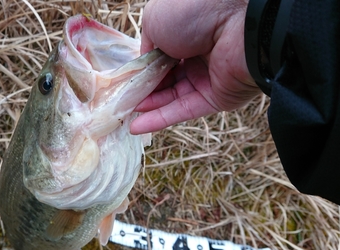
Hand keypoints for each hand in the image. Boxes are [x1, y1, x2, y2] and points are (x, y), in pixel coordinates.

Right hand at [130, 0, 261, 133]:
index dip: (142, 70)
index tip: (125, 81)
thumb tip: (144, 66)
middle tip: (122, 100)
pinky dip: (161, 119)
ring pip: (172, 97)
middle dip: (143, 90)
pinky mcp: (217, 98)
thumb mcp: (155, 20)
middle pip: (165, 79)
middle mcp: (197, 54)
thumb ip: (146, 46)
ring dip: (149, 106)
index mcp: (186, 32)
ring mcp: (208, 77)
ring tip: (125, 114)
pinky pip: (185, 110)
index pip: (159, 56)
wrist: (237, 21)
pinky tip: (137, 126)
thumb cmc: (193, 10)